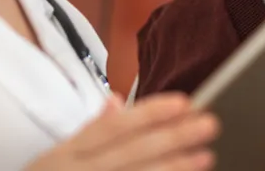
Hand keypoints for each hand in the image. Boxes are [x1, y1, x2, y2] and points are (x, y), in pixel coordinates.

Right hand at [25, 93, 219, 170]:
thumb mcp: (54, 158)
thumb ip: (89, 132)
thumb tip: (116, 101)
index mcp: (67, 155)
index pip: (114, 128)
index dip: (149, 113)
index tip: (184, 102)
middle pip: (133, 154)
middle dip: (174, 137)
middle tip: (209, 124)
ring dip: (174, 169)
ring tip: (205, 157)